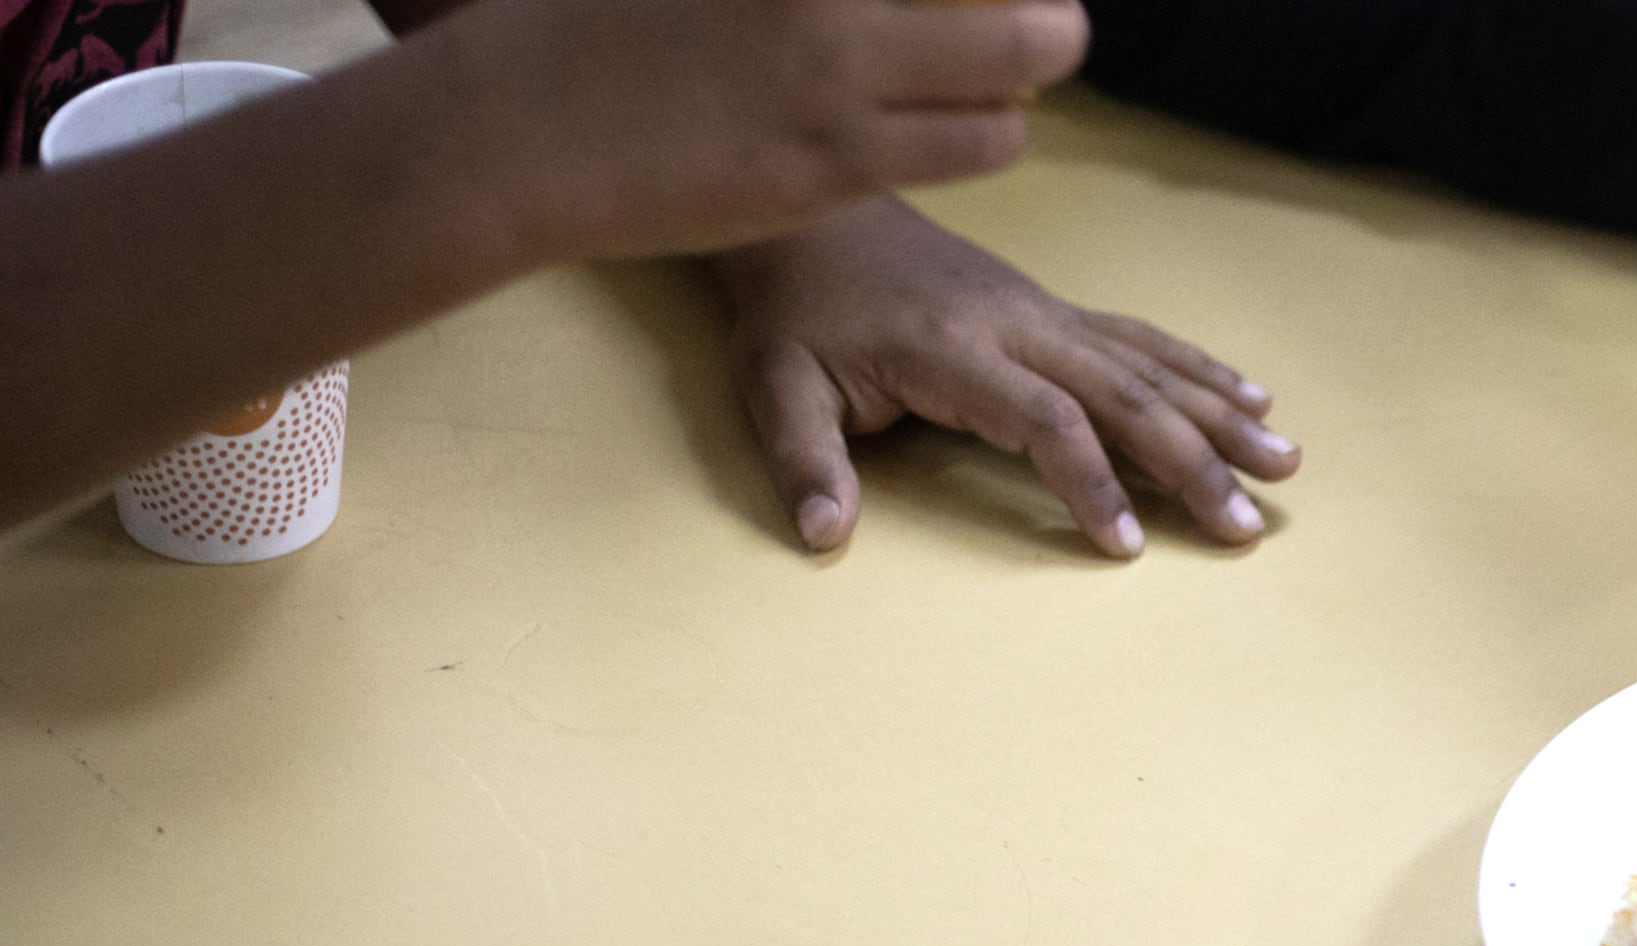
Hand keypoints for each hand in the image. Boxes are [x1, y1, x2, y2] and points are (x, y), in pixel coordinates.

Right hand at [420, 0, 1089, 263]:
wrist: (520, 126)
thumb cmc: (588, 17)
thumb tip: (850, 7)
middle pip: (1017, 6)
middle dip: (1040, 11)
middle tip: (1036, 18)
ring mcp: (837, 75)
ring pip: (1016, 74)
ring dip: (1021, 75)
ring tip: (999, 77)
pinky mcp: (838, 163)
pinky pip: (973, 145)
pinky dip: (987, 130)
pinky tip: (961, 125)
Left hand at [710, 196, 1294, 555]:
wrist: (819, 217)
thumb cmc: (799, 311)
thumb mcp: (775, 383)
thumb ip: (804, 459)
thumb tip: (825, 534)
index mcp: (955, 349)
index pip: (1043, 419)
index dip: (1089, 479)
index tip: (1125, 545)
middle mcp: (1020, 326)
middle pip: (1124, 394)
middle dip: (1193, 461)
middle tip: (1246, 523)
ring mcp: (1048, 314)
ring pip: (1150, 366)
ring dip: (1221, 417)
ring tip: (1285, 463)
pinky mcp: (1059, 312)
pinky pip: (1144, 340)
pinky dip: (1204, 371)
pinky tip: (1255, 400)